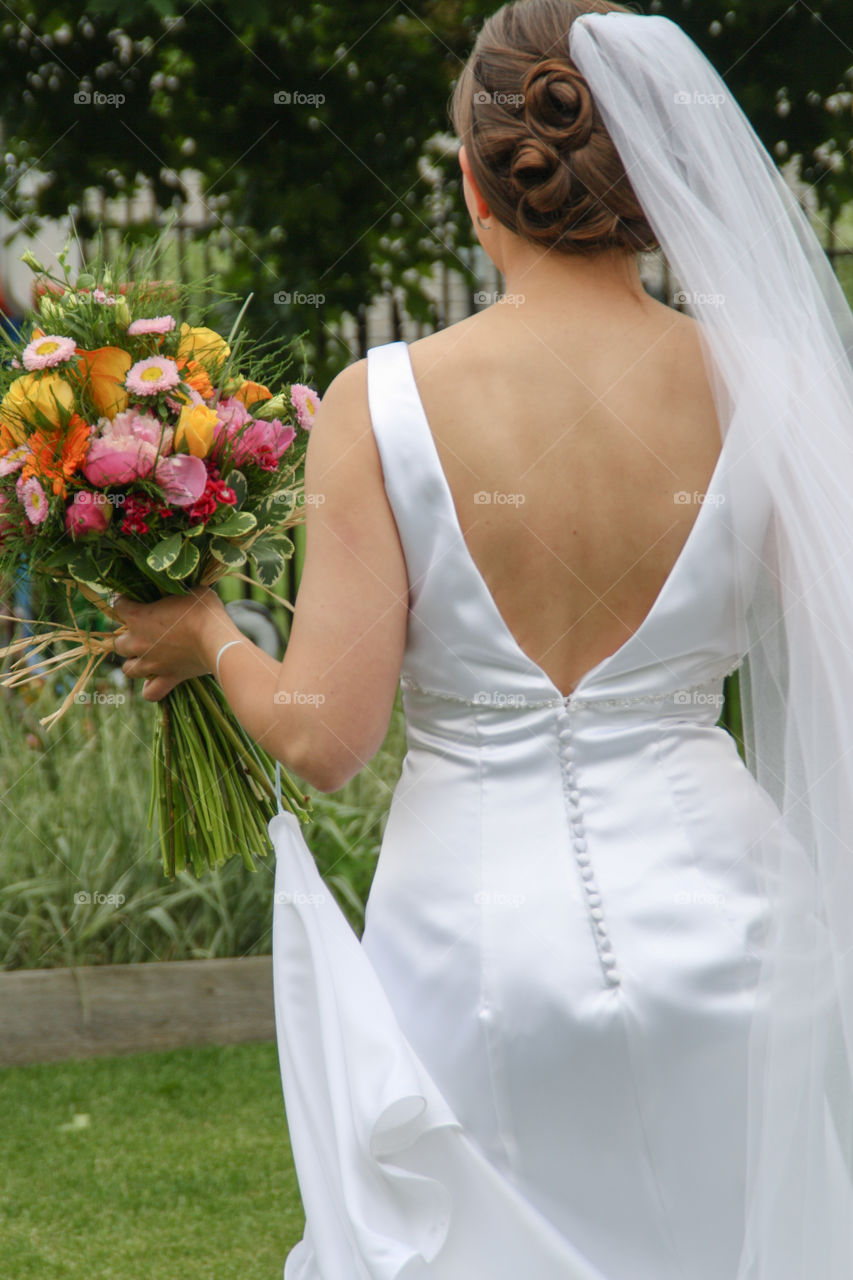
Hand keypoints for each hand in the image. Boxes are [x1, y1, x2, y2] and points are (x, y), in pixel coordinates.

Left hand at [111, 585, 235, 701]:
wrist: (217, 639)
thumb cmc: (204, 610)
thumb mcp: (190, 589)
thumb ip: (176, 591)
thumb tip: (179, 587)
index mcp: (137, 617)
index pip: (118, 607)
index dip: (125, 601)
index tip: (135, 599)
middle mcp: (138, 642)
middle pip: (118, 644)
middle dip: (127, 637)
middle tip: (143, 632)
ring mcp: (151, 663)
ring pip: (128, 669)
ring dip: (135, 662)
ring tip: (147, 656)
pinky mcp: (167, 678)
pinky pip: (150, 692)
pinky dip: (150, 687)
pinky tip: (156, 679)